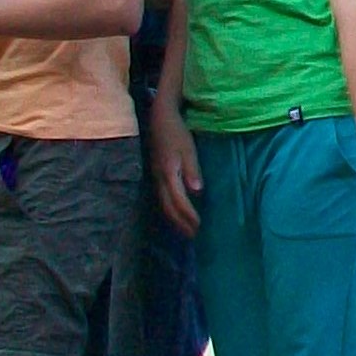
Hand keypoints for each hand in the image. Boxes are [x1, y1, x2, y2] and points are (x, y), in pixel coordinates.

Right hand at [150, 106, 202, 235]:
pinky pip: (162, 197)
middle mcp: (159, 179)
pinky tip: (177, 212)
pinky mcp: (156, 174)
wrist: (160, 119)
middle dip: (181, 223)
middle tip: (194, 236)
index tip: (199, 228)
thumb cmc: (177, 133)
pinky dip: (170, 209)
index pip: (178, 202)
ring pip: (163, 204)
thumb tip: (196, 192)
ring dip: (174, 219)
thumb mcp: (188, 149)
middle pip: (168, 207)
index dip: (188, 216)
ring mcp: (156, 177)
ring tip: (185, 230)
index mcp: (168, 174)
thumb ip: (192, 170)